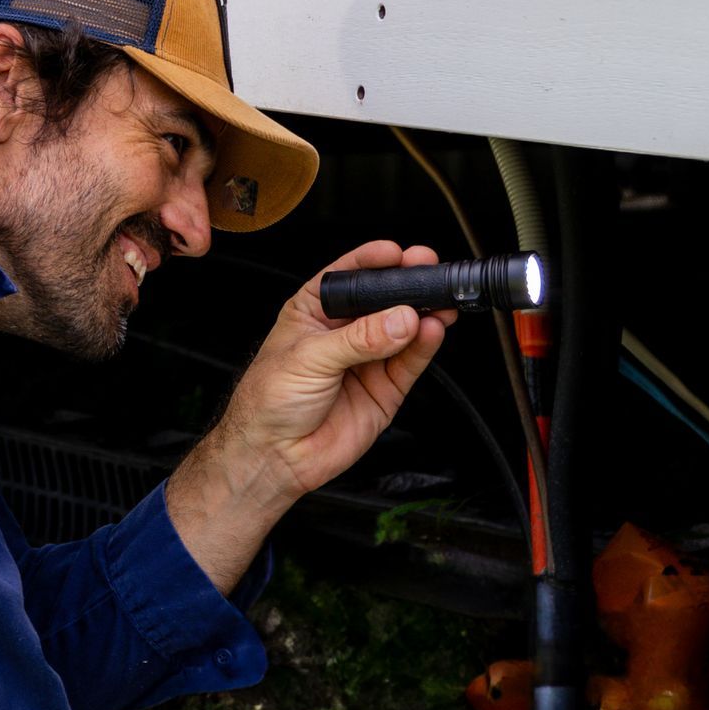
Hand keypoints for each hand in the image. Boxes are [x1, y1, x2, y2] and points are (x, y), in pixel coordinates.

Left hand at [165, 241, 452, 589]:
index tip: (397, 252)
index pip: (349, 277)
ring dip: (424, 313)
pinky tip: (433, 329)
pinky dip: (425, 345)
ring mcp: (367, 360)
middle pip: (384, 301)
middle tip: (429, 271)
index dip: (373, 262)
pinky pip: (411, 361)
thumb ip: (358, 339)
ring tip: (439, 304)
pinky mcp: (385, 388)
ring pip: (404, 329)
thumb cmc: (269, 401)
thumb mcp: (308, 358)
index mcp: (314, 312)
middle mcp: (344, 332)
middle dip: (408, 285)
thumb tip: (400, 318)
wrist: (273, 456)